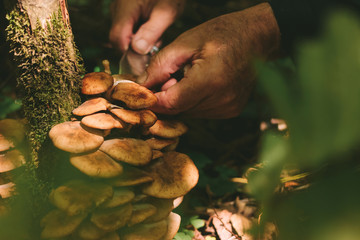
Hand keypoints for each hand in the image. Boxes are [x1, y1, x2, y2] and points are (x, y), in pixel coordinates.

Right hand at [109, 0, 184, 53]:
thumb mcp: (166, 12)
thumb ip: (151, 32)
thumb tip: (137, 50)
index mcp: (125, 10)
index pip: (118, 40)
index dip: (129, 54)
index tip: (144, 61)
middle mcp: (117, 10)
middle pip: (119, 40)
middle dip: (135, 50)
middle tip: (154, 48)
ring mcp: (120, 10)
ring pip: (123, 35)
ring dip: (138, 42)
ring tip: (157, 37)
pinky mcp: (125, 11)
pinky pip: (127, 28)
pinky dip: (139, 34)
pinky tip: (153, 31)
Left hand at [137, 3, 280, 117]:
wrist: (257, 38)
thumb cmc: (222, 34)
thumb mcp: (186, 42)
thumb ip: (160, 65)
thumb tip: (140, 85)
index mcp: (210, 80)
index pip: (170, 103)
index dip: (152, 99)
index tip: (143, 90)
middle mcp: (221, 100)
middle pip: (178, 111)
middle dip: (165, 97)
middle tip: (169, 76)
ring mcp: (228, 108)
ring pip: (188, 113)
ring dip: (180, 100)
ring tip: (187, 77)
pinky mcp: (231, 110)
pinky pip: (201, 112)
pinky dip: (193, 102)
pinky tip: (198, 84)